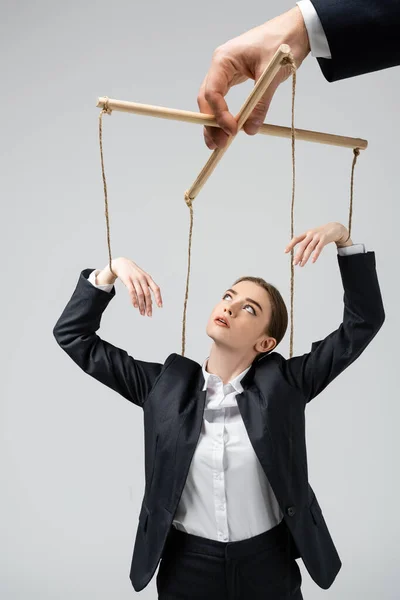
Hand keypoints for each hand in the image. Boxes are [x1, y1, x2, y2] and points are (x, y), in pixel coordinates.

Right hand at [112, 257, 162, 315]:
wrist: (122, 264)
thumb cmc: (133, 273)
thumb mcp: (142, 277)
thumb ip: (146, 288)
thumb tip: (150, 301)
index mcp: (148, 278)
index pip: (156, 289)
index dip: (159, 297)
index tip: (160, 306)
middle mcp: (143, 279)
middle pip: (148, 294)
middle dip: (149, 305)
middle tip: (149, 314)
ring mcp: (135, 280)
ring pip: (140, 295)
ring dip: (142, 305)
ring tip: (142, 313)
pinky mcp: (127, 281)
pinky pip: (132, 292)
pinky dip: (134, 300)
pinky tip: (135, 306)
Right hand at [197, 7, 309, 149]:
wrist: (295, 30)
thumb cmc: (283, 42)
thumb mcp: (272, 74)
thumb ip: (260, 103)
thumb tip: (250, 129)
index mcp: (224, 59)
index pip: (213, 92)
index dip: (219, 115)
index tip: (232, 131)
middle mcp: (220, 66)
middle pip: (207, 99)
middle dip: (210, 123)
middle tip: (218, 144)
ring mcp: (226, 72)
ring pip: (212, 101)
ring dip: (214, 122)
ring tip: (218, 143)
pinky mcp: (234, 77)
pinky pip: (223, 99)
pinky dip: (223, 115)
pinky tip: (226, 129)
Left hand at [284, 222, 350, 265]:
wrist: (335, 228)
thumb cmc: (323, 234)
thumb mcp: (314, 238)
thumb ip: (308, 246)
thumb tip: (301, 256)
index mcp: (307, 233)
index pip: (296, 239)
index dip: (290, 245)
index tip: (285, 252)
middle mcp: (311, 234)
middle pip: (302, 245)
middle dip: (297, 255)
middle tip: (294, 263)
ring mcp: (317, 236)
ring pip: (309, 248)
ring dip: (305, 257)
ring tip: (301, 264)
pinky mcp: (324, 239)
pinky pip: (319, 248)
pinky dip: (315, 255)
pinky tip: (312, 261)